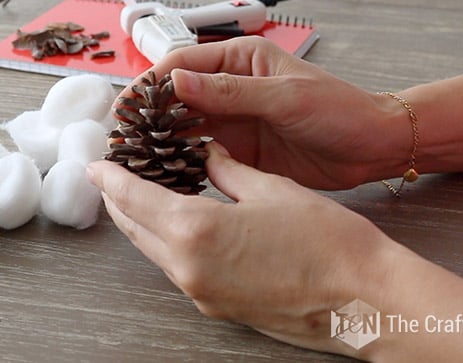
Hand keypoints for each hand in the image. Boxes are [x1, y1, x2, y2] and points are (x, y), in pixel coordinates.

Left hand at [87, 141, 395, 357]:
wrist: (364, 298)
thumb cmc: (327, 242)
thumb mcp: (271, 189)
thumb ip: (228, 170)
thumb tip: (208, 153)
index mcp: (195, 231)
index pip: (133, 198)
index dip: (111, 177)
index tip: (98, 164)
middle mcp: (189, 269)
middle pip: (134, 228)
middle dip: (119, 199)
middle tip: (115, 176)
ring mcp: (202, 295)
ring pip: (154, 252)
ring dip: (142, 223)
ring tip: (144, 196)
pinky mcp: (219, 308)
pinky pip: (179, 270)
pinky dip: (169, 244)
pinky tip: (182, 227)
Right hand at [119, 37, 404, 189]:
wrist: (371, 147)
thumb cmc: (340, 109)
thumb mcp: (286, 97)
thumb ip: (232, 91)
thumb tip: (179, 81)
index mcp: (242, 61)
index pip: (184, 65)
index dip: (152, 84)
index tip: (128, 106)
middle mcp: (233, 89)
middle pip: (178, 98)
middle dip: (150, 115)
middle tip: (124, 138)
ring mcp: (235, 121)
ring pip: (187, 128)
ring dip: (163, 141)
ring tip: (137, 159)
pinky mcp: (242, 151)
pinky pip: (204, 154)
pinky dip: (184, 163)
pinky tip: (168, 175)